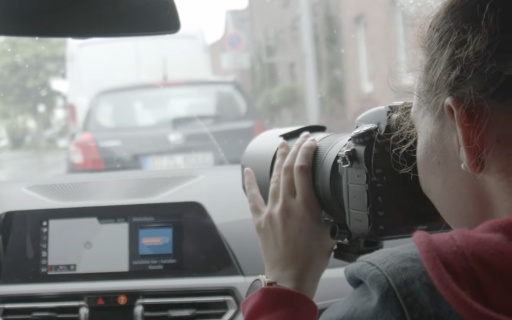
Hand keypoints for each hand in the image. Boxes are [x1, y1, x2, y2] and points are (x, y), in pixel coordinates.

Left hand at [244, 132, 335, 298]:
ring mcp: (271, 212)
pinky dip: (250, 183)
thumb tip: (330, 203)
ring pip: (273, 179)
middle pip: (287, 169)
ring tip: (282, 146)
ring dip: (278, 160)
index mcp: (306, 208)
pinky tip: (247, 171)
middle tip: (300, 138)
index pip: (303, 170)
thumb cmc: (311, 261)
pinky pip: (253, 198)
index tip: (311, 142)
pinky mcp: (260, 221)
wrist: (289, 279)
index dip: (306, 151)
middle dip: (294, 149)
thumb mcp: (329, 234)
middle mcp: (287, 206)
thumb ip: (328, 215)